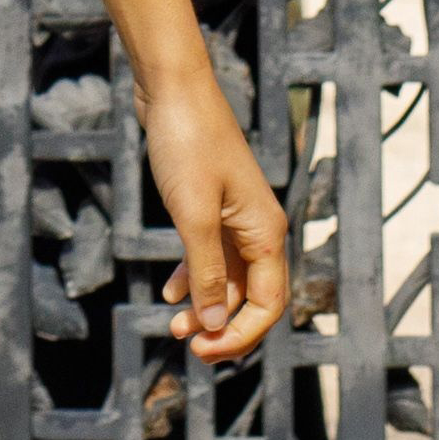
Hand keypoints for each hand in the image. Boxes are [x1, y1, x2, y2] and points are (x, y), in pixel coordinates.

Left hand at [137, 72, 294, 362]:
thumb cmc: (186, 144)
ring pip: (229, 278)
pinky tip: (170, 291)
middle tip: (184, 344)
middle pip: (251, 297)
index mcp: (265, 233)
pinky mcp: (213, 205)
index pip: (268, 305)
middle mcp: (259, 229)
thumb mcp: (193, 214)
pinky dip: (194, 276)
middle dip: (221, 325)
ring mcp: (236, 217)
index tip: (203, 351)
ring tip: (171, 325)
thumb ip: (206, 271)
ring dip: (205, 305)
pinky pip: (212, 255)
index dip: (240, 335)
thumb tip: (214, 324)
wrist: (172, 88)